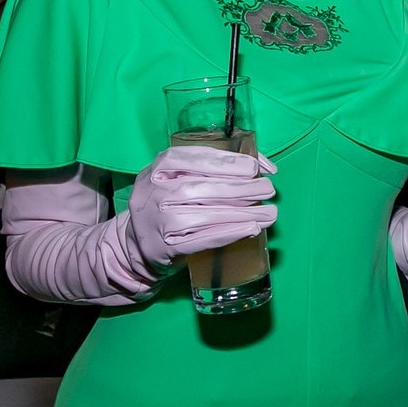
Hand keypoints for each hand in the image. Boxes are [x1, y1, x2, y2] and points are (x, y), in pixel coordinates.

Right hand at [123, 145, 277, 271]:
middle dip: (239, 188)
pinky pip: (201, 240)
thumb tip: (264, 166)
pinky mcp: (165, 247)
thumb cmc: (171, 205)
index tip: (253, 167)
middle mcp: (154, 192)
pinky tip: (251, 228)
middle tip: (268, 189)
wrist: (138, 246)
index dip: (226, 162)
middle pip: (199, 188)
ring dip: (241, 213)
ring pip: (202, 214)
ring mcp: (157, 221)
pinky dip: (228, 233)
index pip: (193, 159)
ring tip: (269, 212)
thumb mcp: (180, 178)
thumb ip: (215, 169)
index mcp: (159, 168)